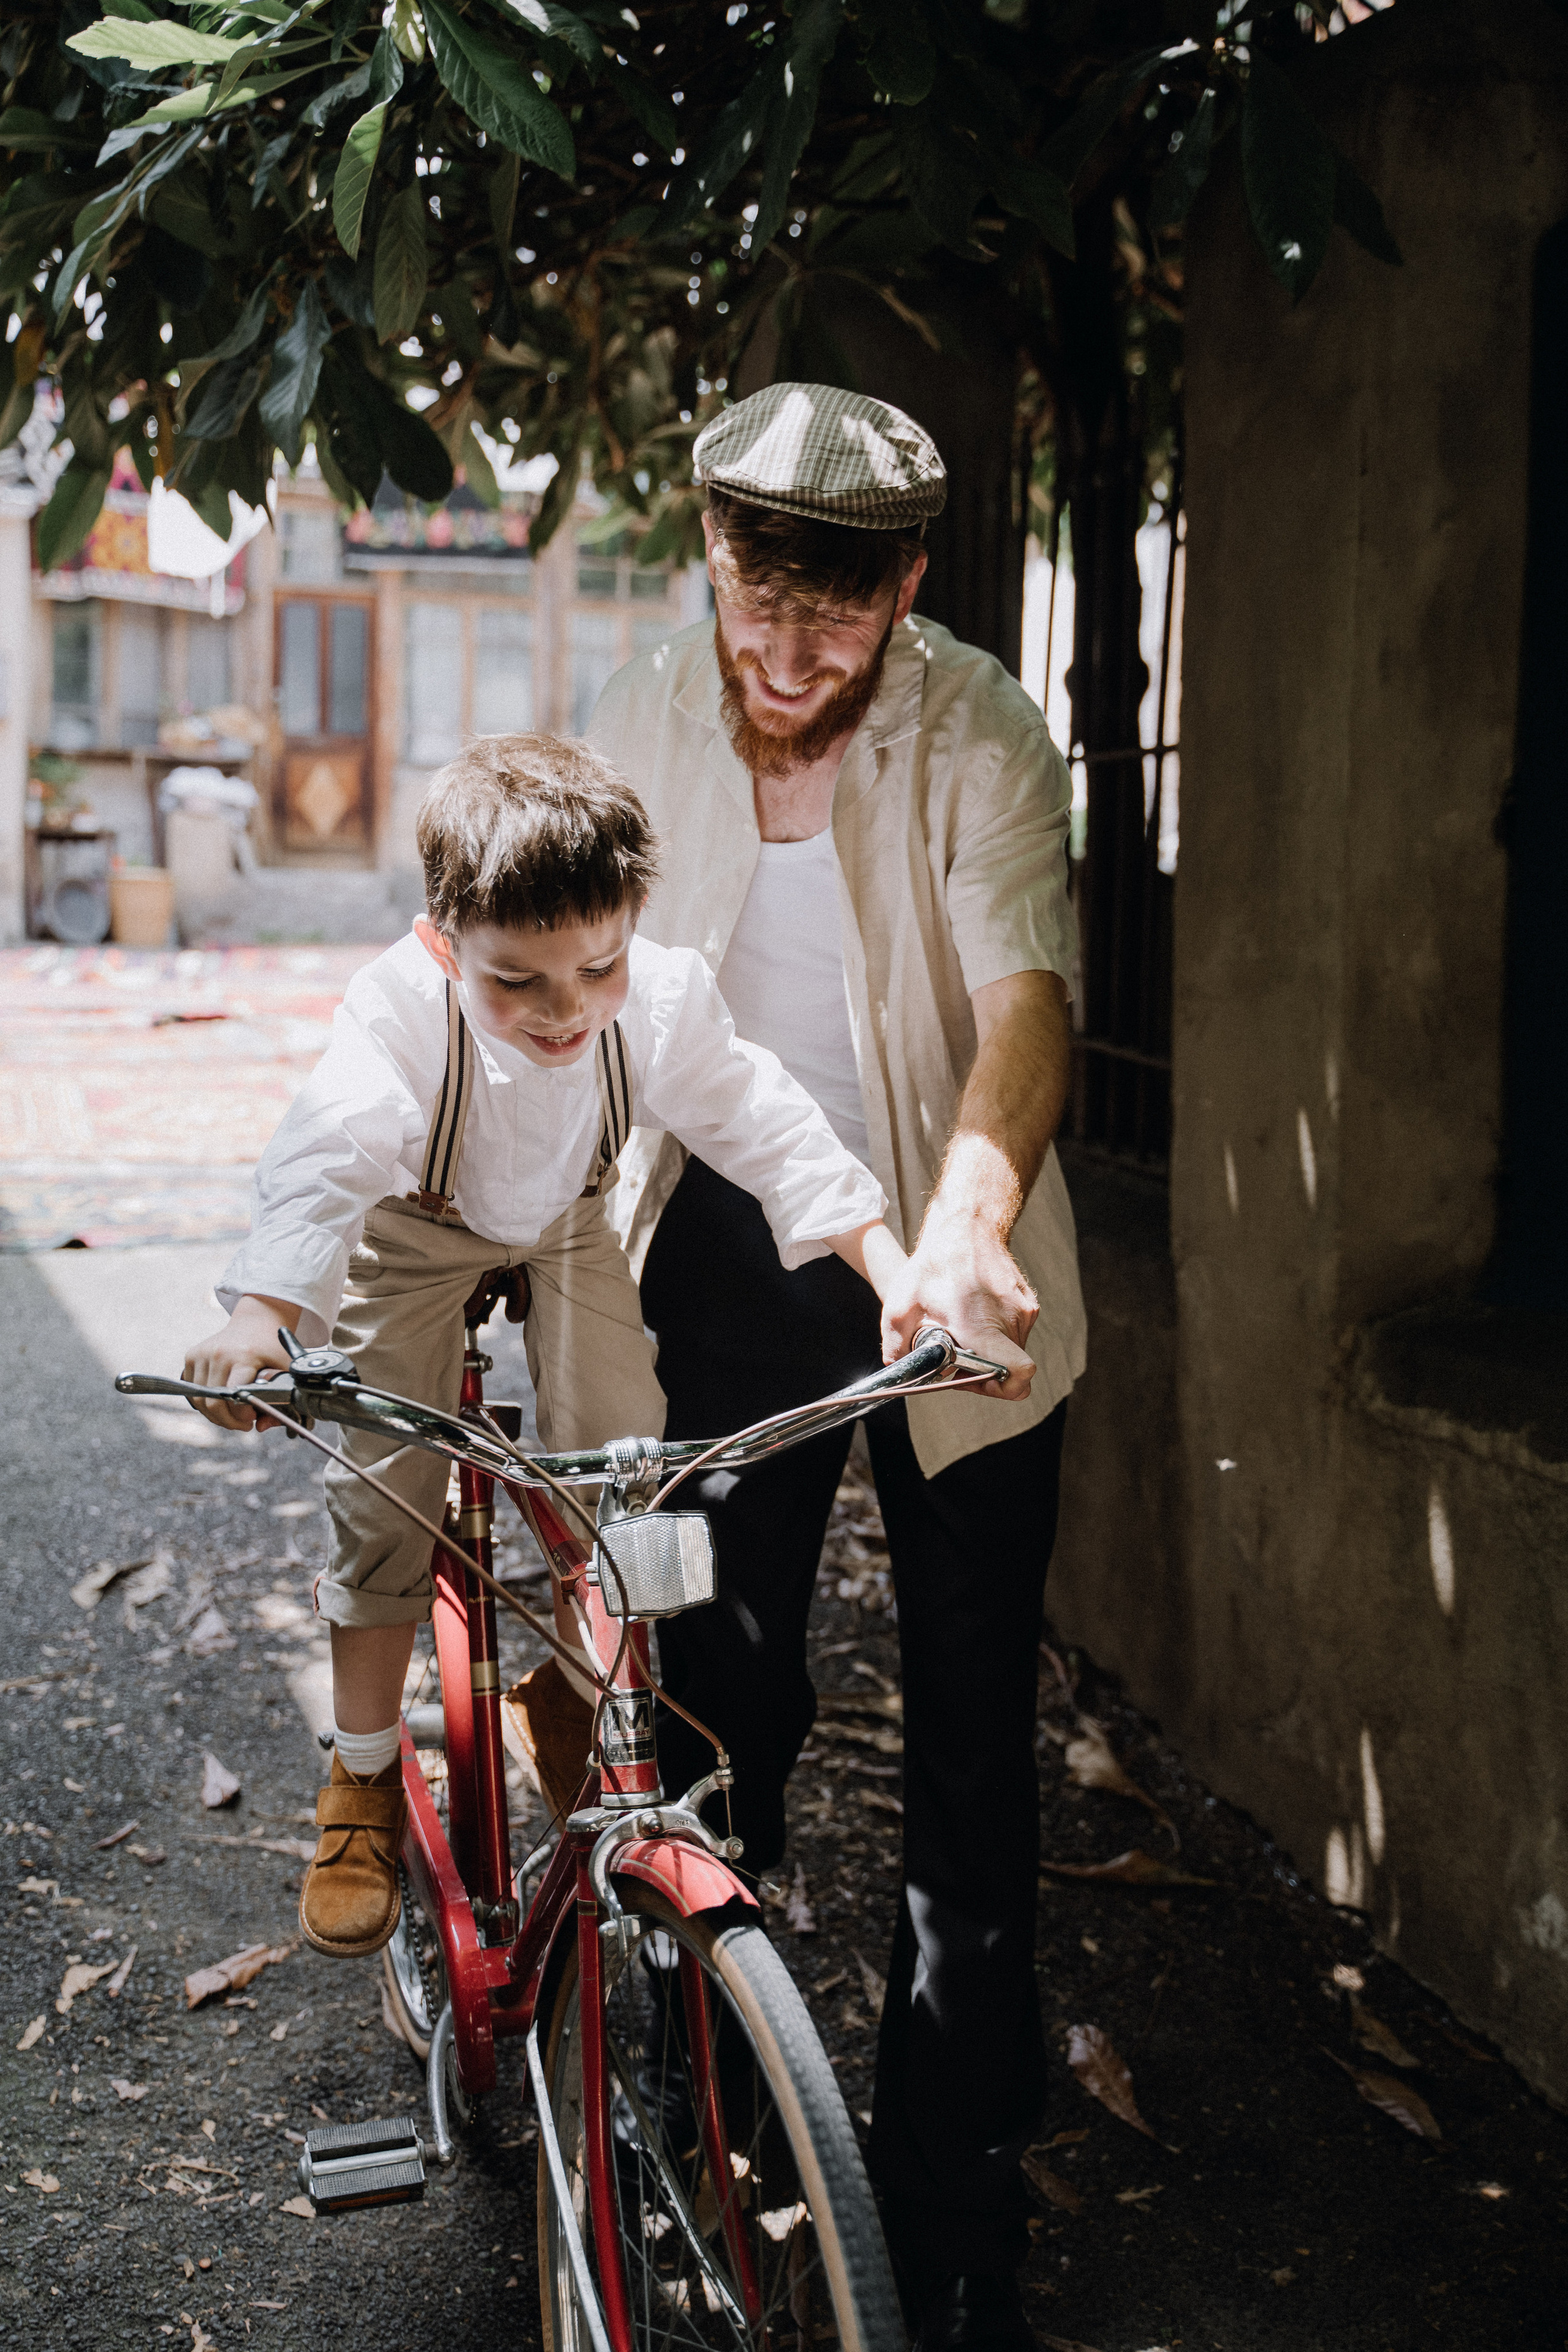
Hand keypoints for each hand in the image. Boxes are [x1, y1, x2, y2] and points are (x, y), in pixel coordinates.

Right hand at [183, 1295, 299, 1430]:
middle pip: (213, 1403)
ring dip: (215, 1415)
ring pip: (200, 1400)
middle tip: (243, 1423)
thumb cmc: (271, 1349)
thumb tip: (260, 1427)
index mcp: (244, 1357)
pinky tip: (221, 1401)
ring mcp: (202, 1354)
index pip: (233, 1396)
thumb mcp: (283, 1372)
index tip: (252, 1418)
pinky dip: (204, 1401)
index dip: (241, 1415)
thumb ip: (278, 1402)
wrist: (255, 1322)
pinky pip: (192, 1390)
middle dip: (228, 1421)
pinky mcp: (192, 1355)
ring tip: (232, 1414)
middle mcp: (219, 1354)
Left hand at [879, 1208, 1037, 1401]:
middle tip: (957, 1354)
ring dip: (988, 1351)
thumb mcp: (900, 1304)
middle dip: (983, 1372)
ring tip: (963, 1327)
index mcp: (982, 1326)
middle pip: (1008, 1370)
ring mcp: (1024, 1312)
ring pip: (1011, 1353)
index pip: (1018, 1375)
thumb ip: (896, 1345)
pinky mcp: (1028, 1304)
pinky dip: (995, 1333)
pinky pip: (1015, 1334)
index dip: (999, 1389)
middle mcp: (1011, 1321)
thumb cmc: (935, 1263)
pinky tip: (973, 1314)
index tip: (976, 1380)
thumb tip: (898, 1368)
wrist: (967, 1225)